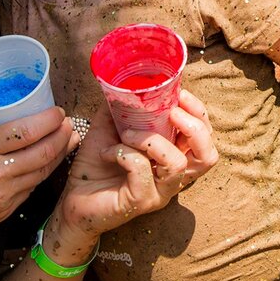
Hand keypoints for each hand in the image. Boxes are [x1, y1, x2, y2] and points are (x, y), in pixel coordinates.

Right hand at [0, 107, 75, 245]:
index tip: (58, 111)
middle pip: (43, 151)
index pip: (27, 131)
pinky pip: (32, 187)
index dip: (50, 119)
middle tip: (69, 124)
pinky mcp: (5, 211)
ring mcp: (2, 195)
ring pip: (43, 171)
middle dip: (63, 135)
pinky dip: (43, 171)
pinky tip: (50, 161)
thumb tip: (4, 103)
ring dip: (60, 153)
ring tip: (68, 139)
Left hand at [58, 90, 217, 237]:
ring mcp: (160, 192)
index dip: (200, 114)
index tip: (181, 94)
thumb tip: (130, 80)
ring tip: (128, 133)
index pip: (205, 139)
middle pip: (208, 156)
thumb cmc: (95, 166)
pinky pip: (142, 169)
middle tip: (171, 112)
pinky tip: (107, 152)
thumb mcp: (112, 128)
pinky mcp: (141, 201)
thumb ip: (125, 107)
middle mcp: (173, 178)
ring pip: (178, 163)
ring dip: (152, 139)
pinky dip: (124, 153)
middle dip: (193, 126)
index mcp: (173, 158)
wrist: (71, 198)